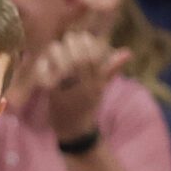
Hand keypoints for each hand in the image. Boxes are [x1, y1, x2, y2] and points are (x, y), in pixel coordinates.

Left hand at [33, 30, 128, 144]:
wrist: (75, 131)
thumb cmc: (87, 105)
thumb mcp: (101, 87)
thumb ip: (112, 68)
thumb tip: (128, 52)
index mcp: (97, 79)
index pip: (96, 50)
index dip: (87, 40)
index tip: (82, 40)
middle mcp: (85, 83)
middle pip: (79, 53)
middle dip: (71, 42)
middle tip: (67, 43)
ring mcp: (69, 89)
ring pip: (63, 62)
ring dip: (56, 52)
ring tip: (55, 53)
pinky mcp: (53, 94)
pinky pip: (47, 75)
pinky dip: (43, 67)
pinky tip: (43, 65)